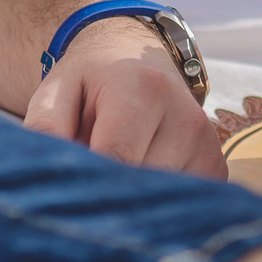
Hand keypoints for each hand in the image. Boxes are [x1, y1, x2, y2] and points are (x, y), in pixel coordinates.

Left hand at [23, 17, 226, 179]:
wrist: (137, 60)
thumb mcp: (56, 91)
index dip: (86, 183)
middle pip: (139, 185)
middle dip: (107, 191)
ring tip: (117, 168)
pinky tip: (141, 173)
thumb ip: (45, 128)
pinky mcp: (216, 165)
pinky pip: (181, 201)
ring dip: (131, 197)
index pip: (117, 157)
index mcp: (144, 89)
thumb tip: (47, 177)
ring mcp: (206, 142)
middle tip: (88, 174)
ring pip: (159, 199)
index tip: (67, 188)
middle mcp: (186, 115)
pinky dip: (155, 199)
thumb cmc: (91, 82)